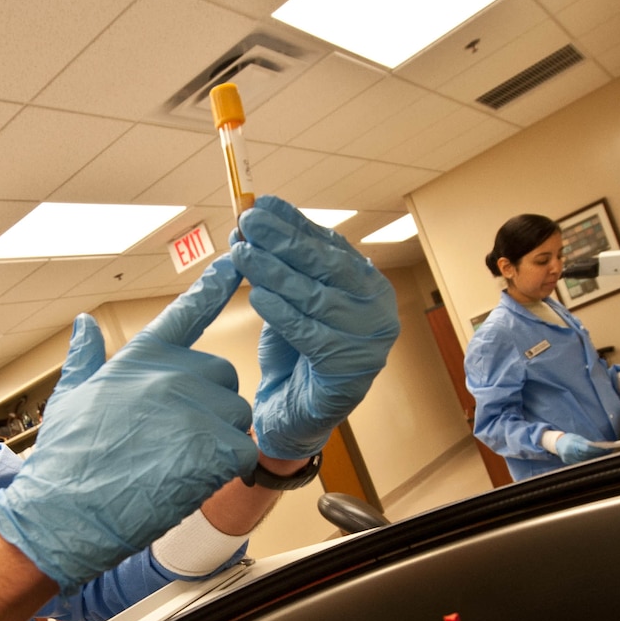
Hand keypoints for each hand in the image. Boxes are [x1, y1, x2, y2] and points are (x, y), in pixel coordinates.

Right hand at [0, 265, 257, 589]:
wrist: (64, 514)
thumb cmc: (63, 463)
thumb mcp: (69, 398)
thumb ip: (85, 357)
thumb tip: (84, 323)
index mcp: (139, 359)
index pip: (186, 312)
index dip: (214, 285)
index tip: (237, 261)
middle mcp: (171, 375)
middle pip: (223, 377)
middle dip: (210, 405)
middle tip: (174, 439)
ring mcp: (195, 410)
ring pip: (237, 416)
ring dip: (220, 440)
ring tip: (176, 464)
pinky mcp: (214, 448)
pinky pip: (244, 450)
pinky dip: (228, 469)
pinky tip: (192, 480)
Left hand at [236, 197, 399, 461]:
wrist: (296, 416)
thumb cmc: (294, 355)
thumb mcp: (292, 301)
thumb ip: (285, 265)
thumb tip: (257, 218)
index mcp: (368, 287)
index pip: (330, 245)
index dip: (295, 223)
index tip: (262, 203)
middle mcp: (377, 311)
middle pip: (328, 266)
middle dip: (284, 240)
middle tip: (249, 221)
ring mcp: (369, 343)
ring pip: (316, 297)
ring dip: (274, 272)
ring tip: (242, 252)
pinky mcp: (350, 373)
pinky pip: (310, 335)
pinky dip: (282, 313)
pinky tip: (257, 295)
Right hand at [553, 433, 607, 464]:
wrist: (557, 443)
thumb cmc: (569, 439)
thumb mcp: (577, 438)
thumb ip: (585, 443)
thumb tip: (597, 447)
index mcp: (571, 444)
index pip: (586, 448)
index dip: (596, 449)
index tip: (604, 448)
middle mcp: (569, 453)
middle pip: (586, 455)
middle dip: (596, 454)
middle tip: (606, 452)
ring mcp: (568, 459)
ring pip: (584, 460)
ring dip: (594, 459)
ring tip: (603, 456)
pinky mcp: (569, 463)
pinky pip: (580, 463)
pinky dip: (588, 461)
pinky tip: (595, 460)